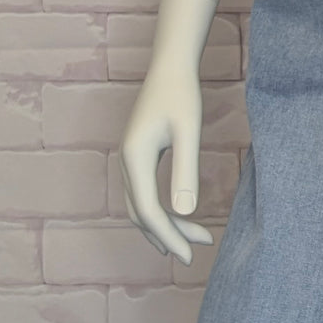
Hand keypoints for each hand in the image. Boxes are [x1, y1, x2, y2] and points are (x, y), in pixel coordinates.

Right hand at [118, 61, 215, 264]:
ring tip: (196, 239)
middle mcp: (126, 163)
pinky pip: (145, 195)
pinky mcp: (139, 158)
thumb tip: (184, 211)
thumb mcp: (188, 132)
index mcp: (135, 158)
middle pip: (143, 214)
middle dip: (169, 235)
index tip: (190, 255)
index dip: (169, 236)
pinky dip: (162, 211)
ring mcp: (130, 161)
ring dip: (167, 226)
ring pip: (142, 206)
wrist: (170, 67)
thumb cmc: (181, 95)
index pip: (149, 211)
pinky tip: (182, 218)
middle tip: (196, 251)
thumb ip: (185, 171)